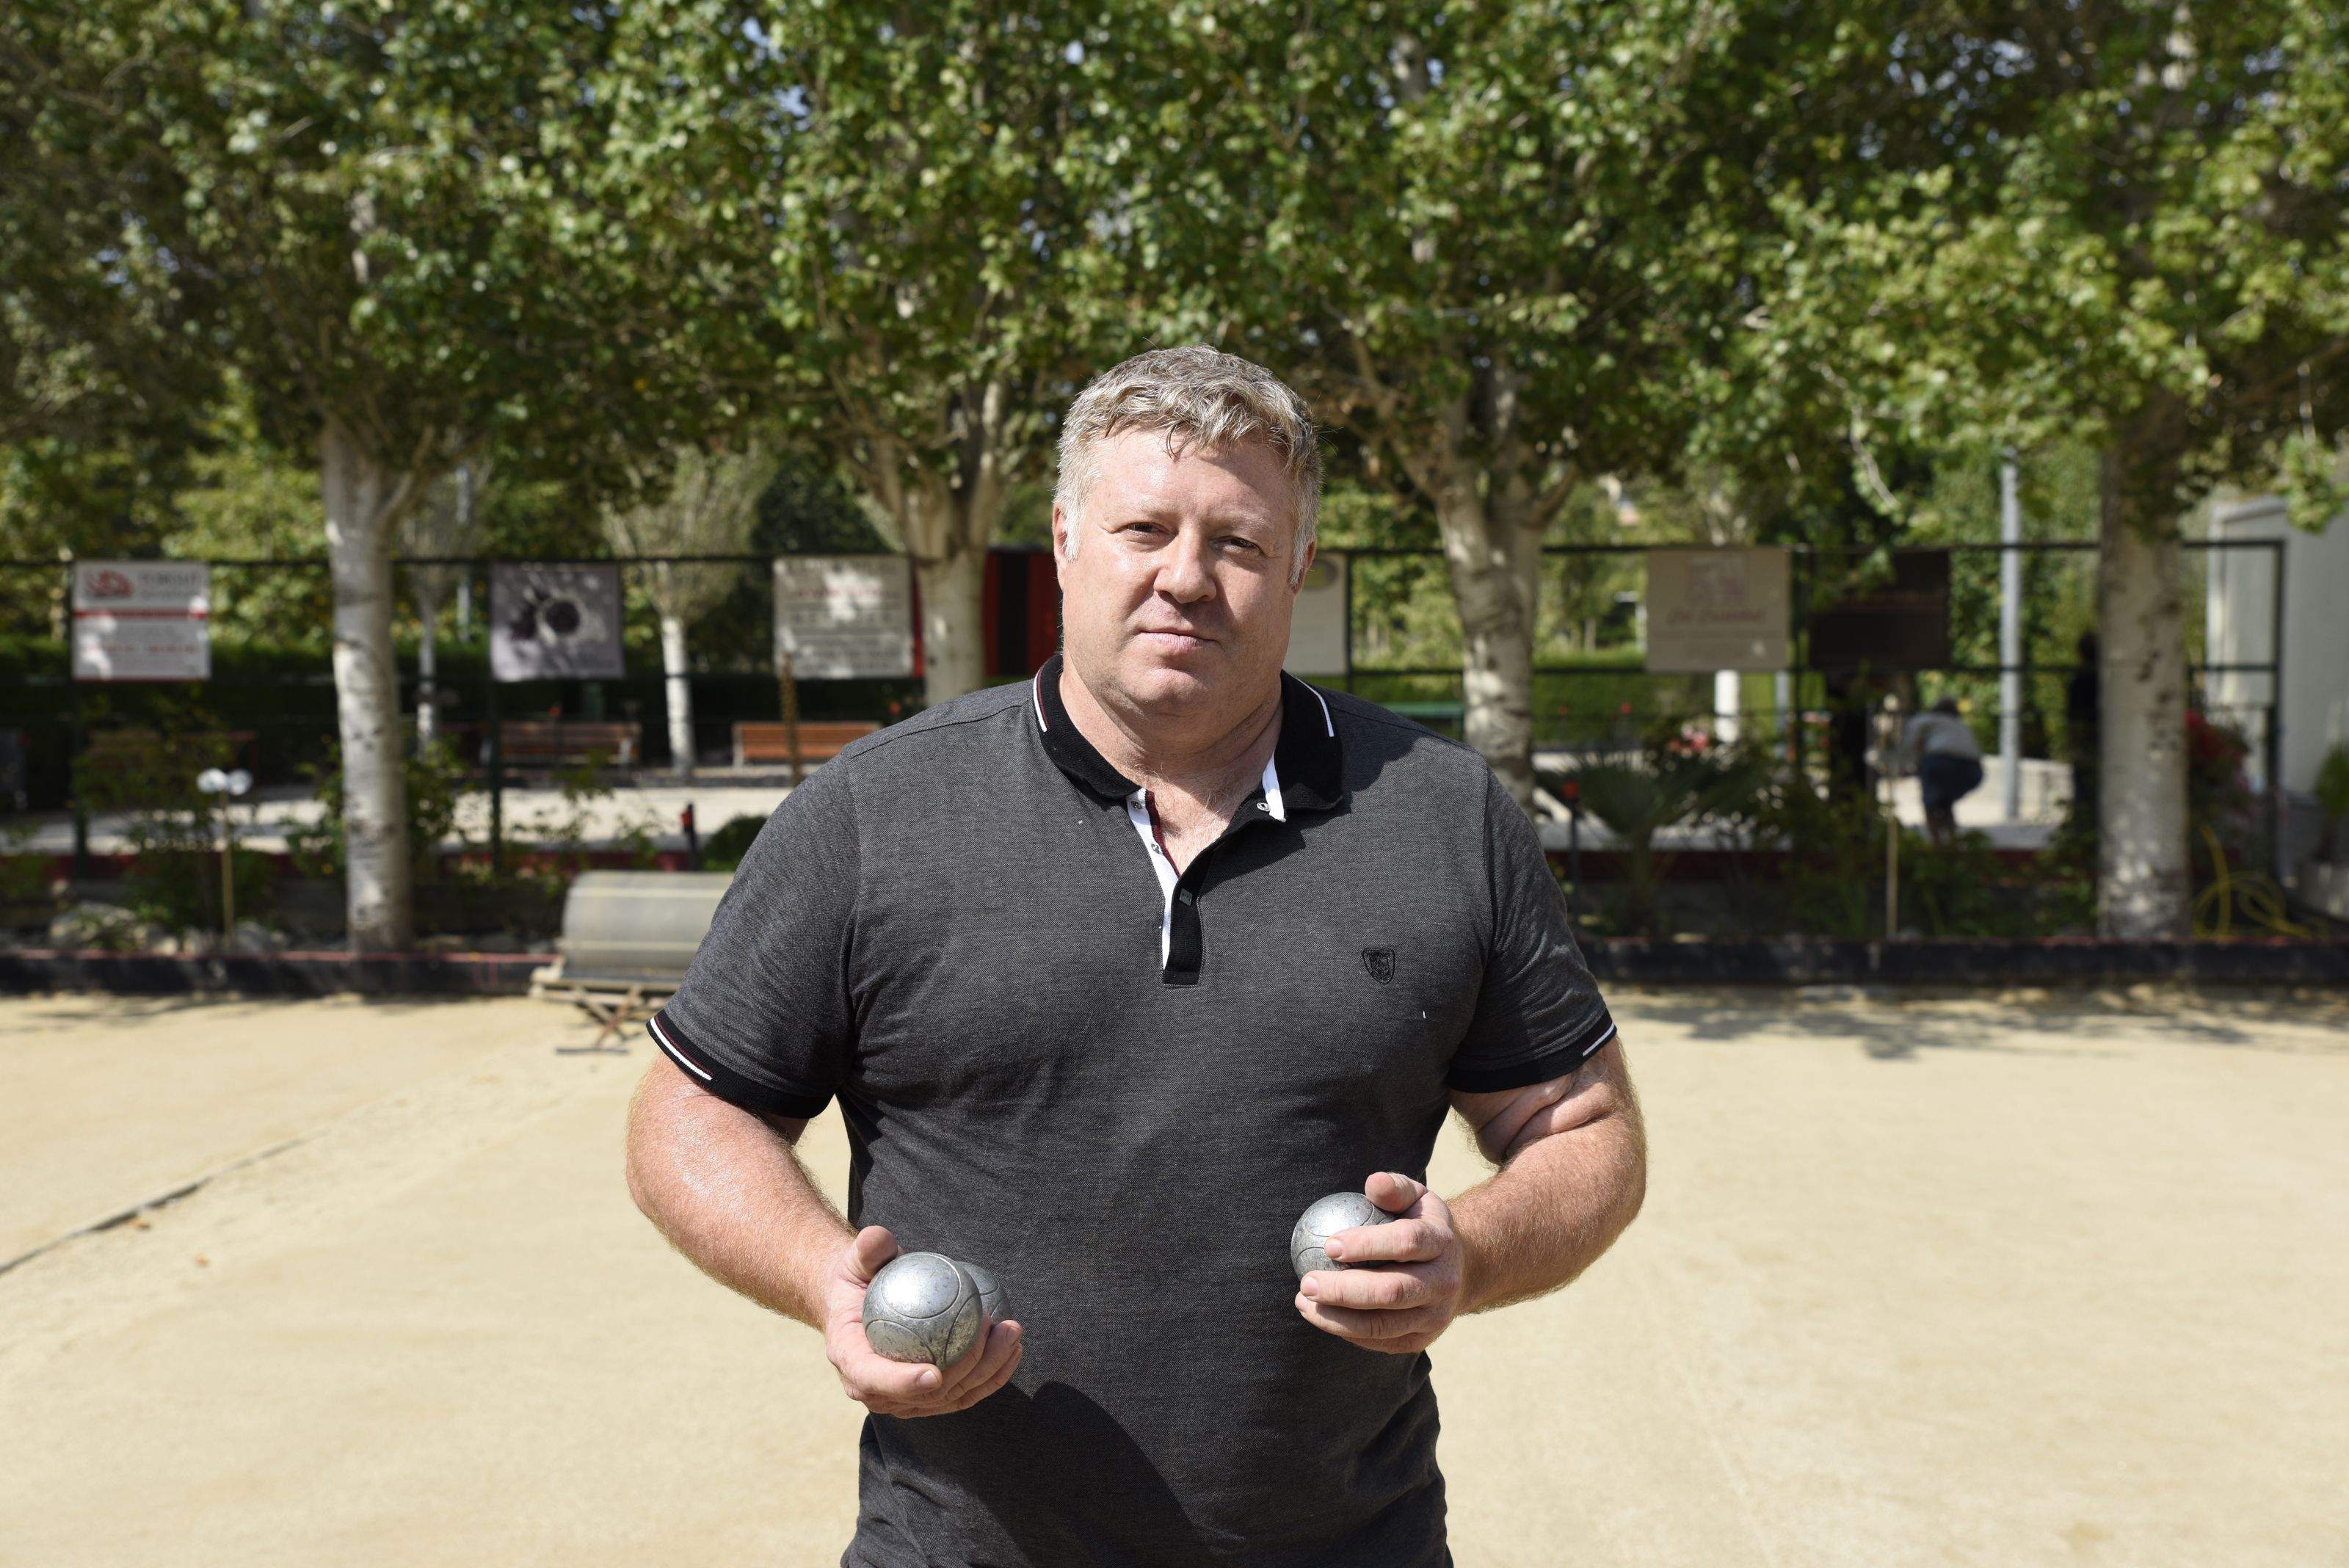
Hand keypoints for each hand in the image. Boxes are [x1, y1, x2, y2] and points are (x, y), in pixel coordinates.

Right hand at [821, 1226, 1022, 1416]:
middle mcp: (876, 1391)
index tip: (934, 1373)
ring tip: (1012, 1333)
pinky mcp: (931, 1398)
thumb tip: (878, 1240)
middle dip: (965, 1368)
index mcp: (851, 1361)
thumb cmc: (859, 1279)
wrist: (862, 1304)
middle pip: (925, 1395)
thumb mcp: (856, 1260)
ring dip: (989, 1370)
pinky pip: (966, 1391)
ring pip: (953, 1396)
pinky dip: (993, 1375)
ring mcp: (906, 1400)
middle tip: (991, 1326)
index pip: (873, 1380)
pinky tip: (1013, 1348)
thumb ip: (867, 1250)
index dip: (902, 1383)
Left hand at [1293, 1172, 1466, 1354]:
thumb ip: (1394, 1188)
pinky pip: (1380, 1341)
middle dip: (1344, 1290)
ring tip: (1304, 1302)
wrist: (1459, 1269)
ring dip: (1337, 1318)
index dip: (1366, 1244)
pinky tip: (1322, 1315)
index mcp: (1442, 1242)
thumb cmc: (1422, 1224)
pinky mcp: (1421, 1340)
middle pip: (1392, 1292)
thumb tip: (1373, 1182)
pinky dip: (1347, 1332)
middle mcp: (1444, 1282)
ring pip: (1383, 1325)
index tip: (1328, 1245)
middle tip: (1307, 1282)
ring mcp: (1435, 1316)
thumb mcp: (1415, 1197)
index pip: (1406, 1243)